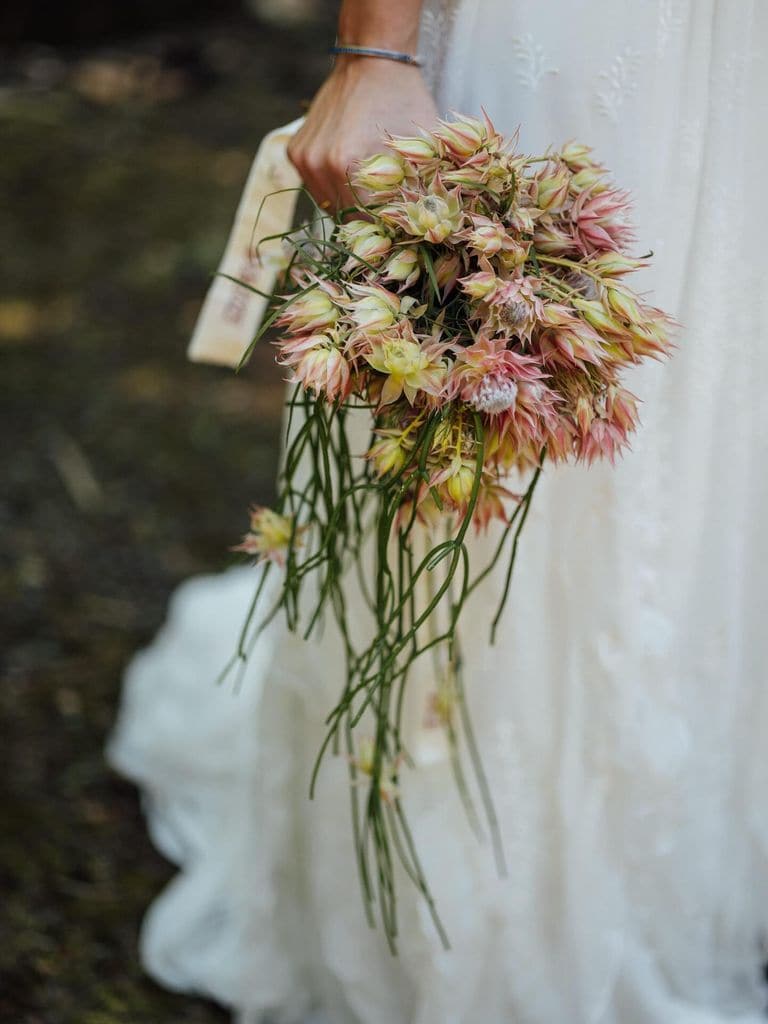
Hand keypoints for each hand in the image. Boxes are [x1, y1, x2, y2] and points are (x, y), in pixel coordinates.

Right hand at [287, 57, 437, 212]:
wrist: (371, 61)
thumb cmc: (403, 100)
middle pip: (345, 217)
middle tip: (387, 209)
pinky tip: (350, 169)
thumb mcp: (422, 144)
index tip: (399, 222)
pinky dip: (333, 186)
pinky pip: (316, 187)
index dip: (385, 225)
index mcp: (347, 163)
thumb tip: (420, 227)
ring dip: (348, 204)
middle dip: (367, 218)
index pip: (366, 220)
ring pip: (328, 204)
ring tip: (369, 190)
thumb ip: (420, 186)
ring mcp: (304, 158)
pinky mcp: (296, 153)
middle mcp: (319, 163)